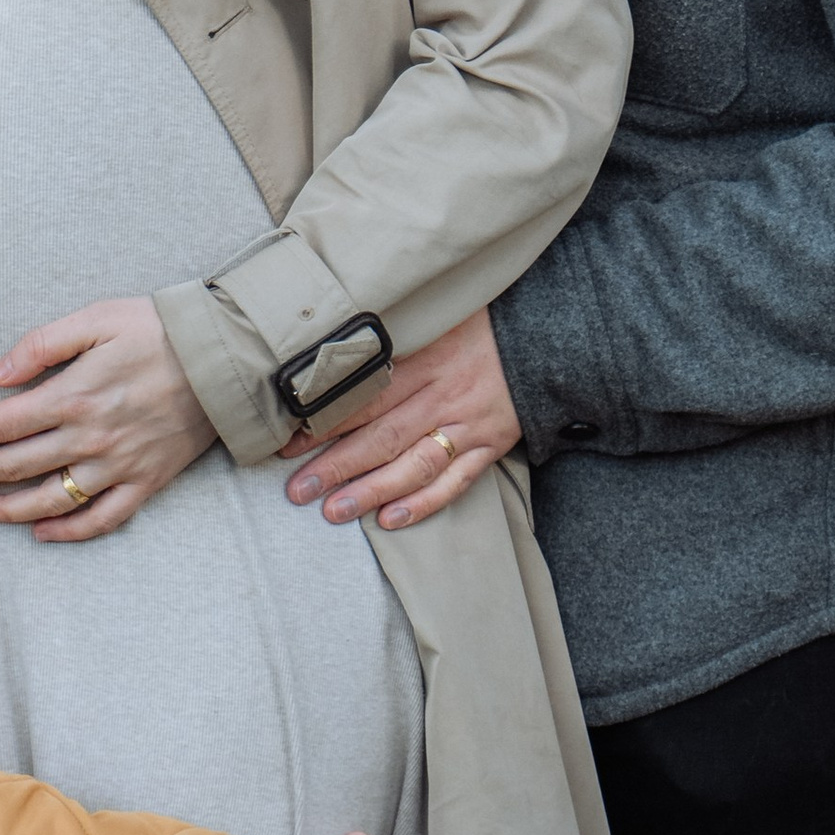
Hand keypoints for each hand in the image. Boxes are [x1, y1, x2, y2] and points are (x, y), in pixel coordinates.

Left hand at [0, 295, 216, 540]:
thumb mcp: (95, 317)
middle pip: (11, 466)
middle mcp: (90, 438)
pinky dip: (68, 531)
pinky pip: (102, 519)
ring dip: (3, 509)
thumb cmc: (155, 328)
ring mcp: (118, 465)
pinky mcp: (146, 481)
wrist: (224, 356)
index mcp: (73, 395)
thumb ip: (41, 345)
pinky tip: (41, 531)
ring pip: (48, 499)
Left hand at [281, 306, 521, 531]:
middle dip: (337, 466)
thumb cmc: (480, 322)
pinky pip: (456, 482)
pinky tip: (391, 520)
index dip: (325, 422)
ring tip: (334, 511)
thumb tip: (331, 346)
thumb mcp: (435, 314)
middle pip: (384, 435)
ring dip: (373, 491)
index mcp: (427, 358)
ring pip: (415, 465)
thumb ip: (392, 334)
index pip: (366, 396)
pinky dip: (424, 503)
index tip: (288, 442)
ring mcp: (470, 424)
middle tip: (298, 490)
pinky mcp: (491, 446)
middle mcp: (445, 394)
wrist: (546, 336)